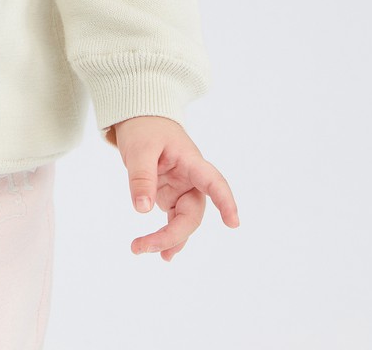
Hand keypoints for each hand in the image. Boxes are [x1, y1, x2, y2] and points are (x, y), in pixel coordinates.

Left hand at [111, 115, 238, 260]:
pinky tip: (160, 252)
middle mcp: (191, 179)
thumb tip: (142, 210)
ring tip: (140, 249)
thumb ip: (141, 177)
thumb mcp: (138, 148)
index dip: (225, 201)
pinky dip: (167, 236)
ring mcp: (181, 189)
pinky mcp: (170, 195)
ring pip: (183, 221)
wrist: (139, 118)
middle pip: (192, 213)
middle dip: (172, 234)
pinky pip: (174, 220)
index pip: (213, 181)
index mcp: (190, 162)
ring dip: (167, 239)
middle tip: (143, 245)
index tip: (233, 223)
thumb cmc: (144, 128)